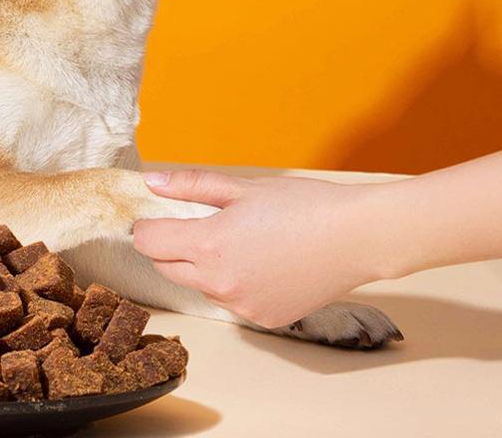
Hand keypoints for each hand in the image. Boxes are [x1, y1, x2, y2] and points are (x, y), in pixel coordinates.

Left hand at [132, 169, 384, 328]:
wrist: (356, 237)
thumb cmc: (302, 204)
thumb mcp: (243, 187)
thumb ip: (191, 186)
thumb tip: (151, 181)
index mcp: (209, 245)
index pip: (150, 242)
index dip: (145, 227)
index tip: (152, 218)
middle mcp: (219, 283)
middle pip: (168, 268)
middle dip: (170, 247)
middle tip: (195, 225)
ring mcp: (240, 306)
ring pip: (200, 286)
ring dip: (203, 267)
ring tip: (238, 241)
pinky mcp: (262, 320)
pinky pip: (232, 301)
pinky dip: (234, 284)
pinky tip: (261, 264)